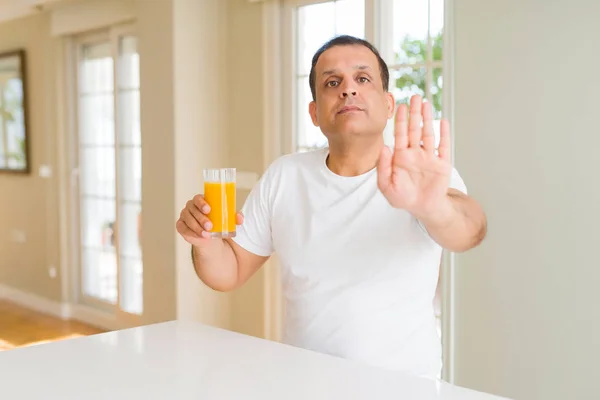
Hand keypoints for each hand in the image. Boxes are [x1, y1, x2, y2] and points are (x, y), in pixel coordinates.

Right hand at [176, 194, 243, 245]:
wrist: (210, 235)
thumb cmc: (217, 222)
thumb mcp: (227, 219)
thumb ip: (234, 217)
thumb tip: (240, 218)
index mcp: (201, 201)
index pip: (198, 198)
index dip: (202, 203)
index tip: (208, 210)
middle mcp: (191, 207)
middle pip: (193, 210)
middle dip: (201, 218)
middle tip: (210, 226)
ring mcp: (184, 216)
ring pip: (188, 220)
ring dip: (197, 227)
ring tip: (206, 234)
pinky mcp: (181, 226)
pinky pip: (183, 228)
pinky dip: (191, 233)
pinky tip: (198, 236)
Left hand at [377, 95, 452, 223]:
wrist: (423, 208)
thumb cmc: (404, 198)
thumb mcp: (387, 185)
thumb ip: (383, 167)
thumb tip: (384, 147)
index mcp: (401, 157)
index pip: (400, 135)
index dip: (400, 120)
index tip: (399, 106)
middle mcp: (415, 154)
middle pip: (415, 129)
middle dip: (414, 113)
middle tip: (414, 97)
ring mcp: (429, 157)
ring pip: (428, 133)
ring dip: (427, 119)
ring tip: (426, 103)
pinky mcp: (442, 164)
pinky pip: (443, 147)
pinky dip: (443, 134)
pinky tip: (442, 121)